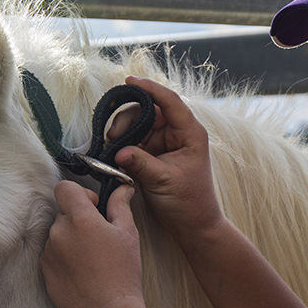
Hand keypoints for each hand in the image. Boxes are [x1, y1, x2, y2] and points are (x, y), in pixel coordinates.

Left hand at [40, 181, 144, 307]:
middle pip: (64, 212)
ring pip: (58, 234)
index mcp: (80, 219)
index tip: (94, 207)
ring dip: (71, 239)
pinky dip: (65, 257)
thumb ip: (120, 206)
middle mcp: (59, 232)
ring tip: (92, 259)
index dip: (80, 193)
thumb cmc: (122, 273)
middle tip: (99, 238)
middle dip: (79, 219)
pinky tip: (83, 272)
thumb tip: (121, 189)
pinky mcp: (44, 270)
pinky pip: (52, 254)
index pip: (65, 188)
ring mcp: (48, 252)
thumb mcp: (128, 234)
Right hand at [110, 76, 222, 243]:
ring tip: (114, 149)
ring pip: (138, 125)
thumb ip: (140, 163)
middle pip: (148, 111)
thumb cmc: (188, 202)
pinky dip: (124, 145)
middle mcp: (178, 133)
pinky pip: (135, 141)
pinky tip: (116, 154)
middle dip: (128, 119)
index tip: (128, 81)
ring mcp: (165, 143)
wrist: (193, 225)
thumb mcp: (163, 181)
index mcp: (189, 132)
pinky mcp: (154, 154)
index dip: (149, 88)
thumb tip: (118, 151)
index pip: (169, 101)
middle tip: (113, 137)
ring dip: (123, 133)